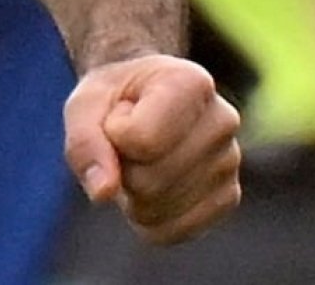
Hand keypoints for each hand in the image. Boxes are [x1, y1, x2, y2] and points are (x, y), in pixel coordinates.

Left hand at [63, 54, 240, 245]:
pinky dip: (147, 217)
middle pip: (149, 180)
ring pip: (158, 209)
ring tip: (143, 157)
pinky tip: (154, 184)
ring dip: (132, 192)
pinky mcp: (229, 198)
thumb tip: (102, 193)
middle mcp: (222, 120)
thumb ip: (84, 142)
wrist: (142, 99)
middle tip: (128, 139)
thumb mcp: (85, 104)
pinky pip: (173, 232)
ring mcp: (230, 162)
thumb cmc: (114, 99)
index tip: (120, 112)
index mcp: (192, 82)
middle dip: (122, 166)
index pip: (142, 140)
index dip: (113, 134)